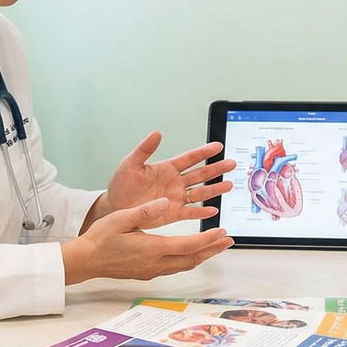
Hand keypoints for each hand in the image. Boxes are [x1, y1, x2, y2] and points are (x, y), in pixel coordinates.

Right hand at [62, 197, 233, 283]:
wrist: (86, 260)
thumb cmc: (101, 238)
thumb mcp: (121, 218)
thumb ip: (145, 211)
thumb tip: (166, 202)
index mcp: (152, 248)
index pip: (189, 246)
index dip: (208, 240)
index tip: (222, 232)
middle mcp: (156, 263)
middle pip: (192, 259)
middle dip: (212, 250)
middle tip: (228, 241)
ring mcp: (152, 271)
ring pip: (185, 265)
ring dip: (202, 256)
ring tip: (215, 247)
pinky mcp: (147, 273)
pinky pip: (175, 267)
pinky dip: (188, 259)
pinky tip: (190, 253)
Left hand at [97, 132, 236, 223]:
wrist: (115, 207)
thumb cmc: (121, 185)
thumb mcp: (130, 164)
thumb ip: (144, 150)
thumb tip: (156, 133)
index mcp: (167, 168)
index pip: (189, 158)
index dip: (204, 151)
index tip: (217, 146)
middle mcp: (175, 182)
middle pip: (200, 174)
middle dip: (216, 168)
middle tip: (231, 164)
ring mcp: (176, 197)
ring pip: (200, 192)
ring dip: (214, 189)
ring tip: (228, 185)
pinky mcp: (173, 213)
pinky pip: (190, 212)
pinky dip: (202, 212)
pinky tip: (213, 210)